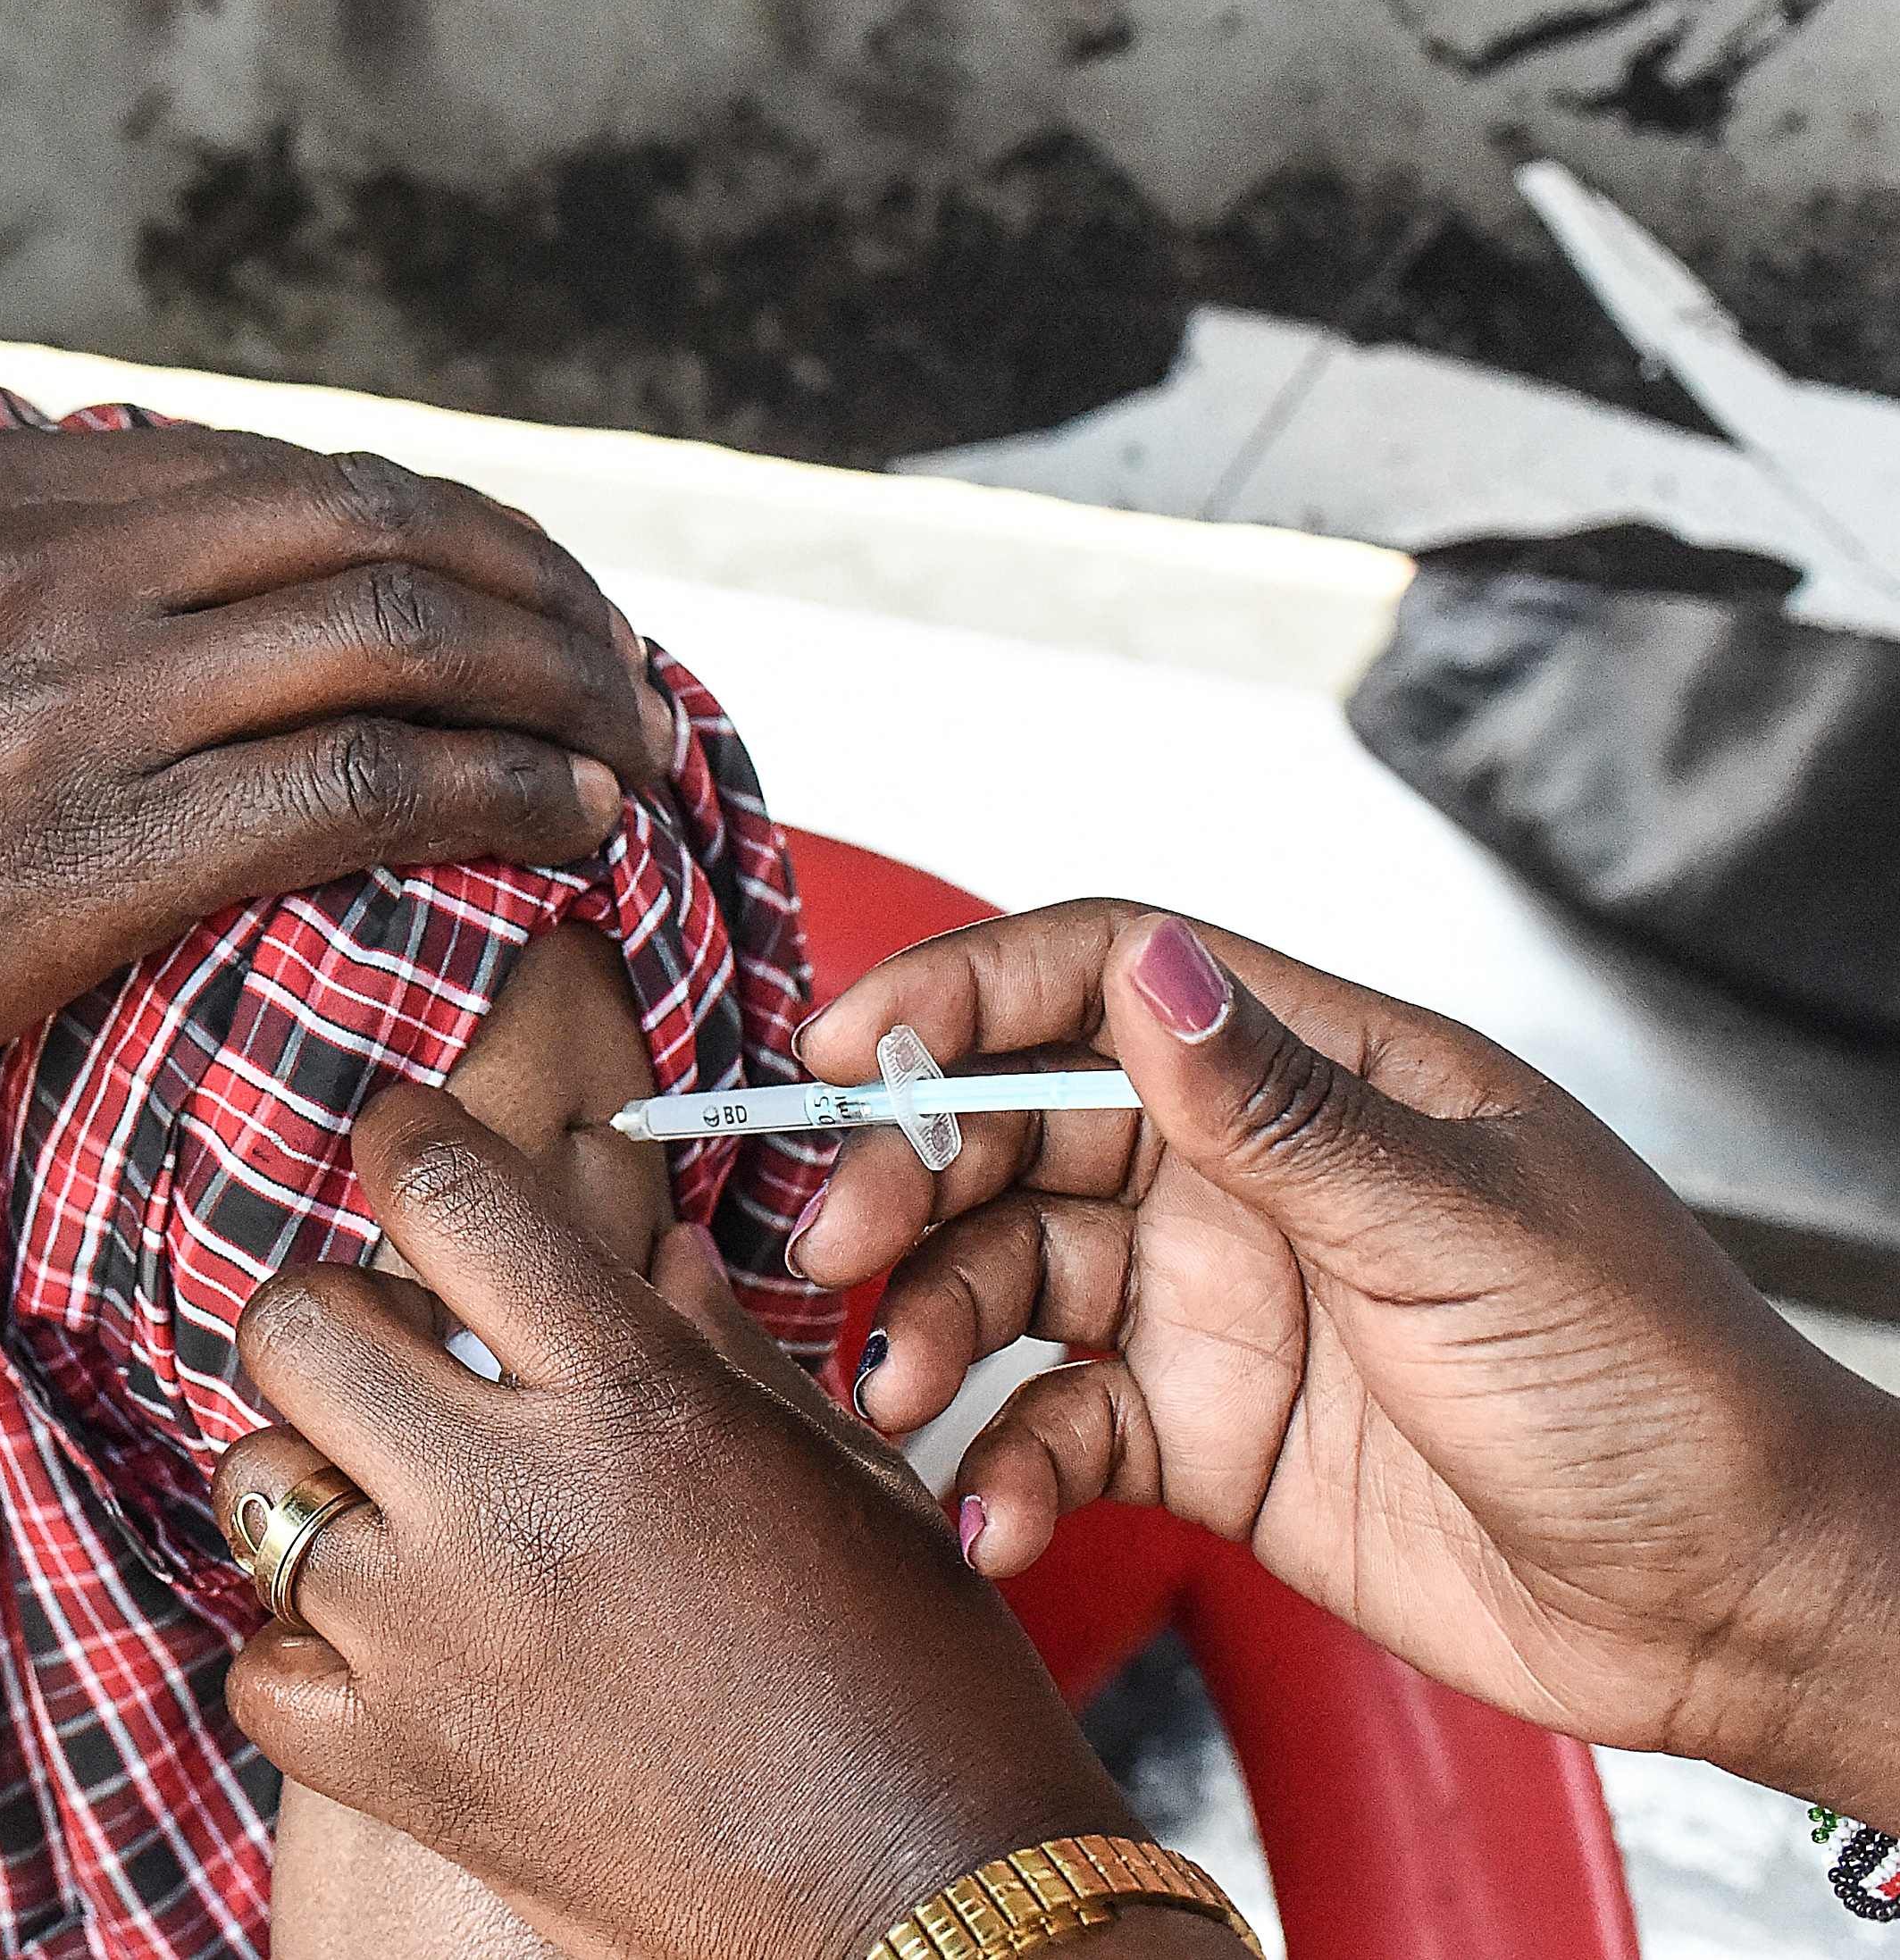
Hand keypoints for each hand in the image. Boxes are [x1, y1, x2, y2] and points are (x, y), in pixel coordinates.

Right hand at [0, 424, 680, 1553]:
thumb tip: (154, 567)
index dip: (445, 527)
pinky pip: (360, 784)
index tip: (523, 594)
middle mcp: (28, 557)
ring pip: (395, 638)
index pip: (281, 471)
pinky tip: (573, 819)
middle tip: (620, 668)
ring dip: (553, 686)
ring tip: (632, 745)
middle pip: (370, 527)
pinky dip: (502, 785)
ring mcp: (61, 696)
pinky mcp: (85, 851)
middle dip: (537, 593)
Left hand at [215, 1086, 1171, 1959]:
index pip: (446, 1190)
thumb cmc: (920, 1686)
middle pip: (294, 1323)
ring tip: (403, 1515)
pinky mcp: (396, 1767)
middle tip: (402, 1354)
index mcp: (632, 1401)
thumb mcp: (845, 1476)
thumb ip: (717, 1345)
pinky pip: (258, 1664)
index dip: (402, 1133)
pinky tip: (391, 1650)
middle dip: (337, 1316)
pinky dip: (302, 1649)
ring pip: (255, 1487)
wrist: (929, 1912)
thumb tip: (649, 1249)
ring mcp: (429, 1641)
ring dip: (315, 1481)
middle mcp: (507, 1502)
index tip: (399, 1132)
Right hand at [792, 901, 1899, 1819]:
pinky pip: (1056, 1429)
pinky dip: (1004, 1470)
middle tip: (837, 1252)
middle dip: (911, 1181)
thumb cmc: (1660, 1390)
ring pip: (1012, 1280)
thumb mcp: (1466, 1233)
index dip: (963, 998)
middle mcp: (1248, 1177)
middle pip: (1021, 1131)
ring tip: (899, 1397)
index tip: (846, 1053)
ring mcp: (1217, 1307)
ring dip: (934, 1330)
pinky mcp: (1202, 1440)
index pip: (1104, 977)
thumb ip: (1283, 1113)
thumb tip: (1148, 966)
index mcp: (1324, 1078)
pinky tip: (993, 1516)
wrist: (1736, 1607)